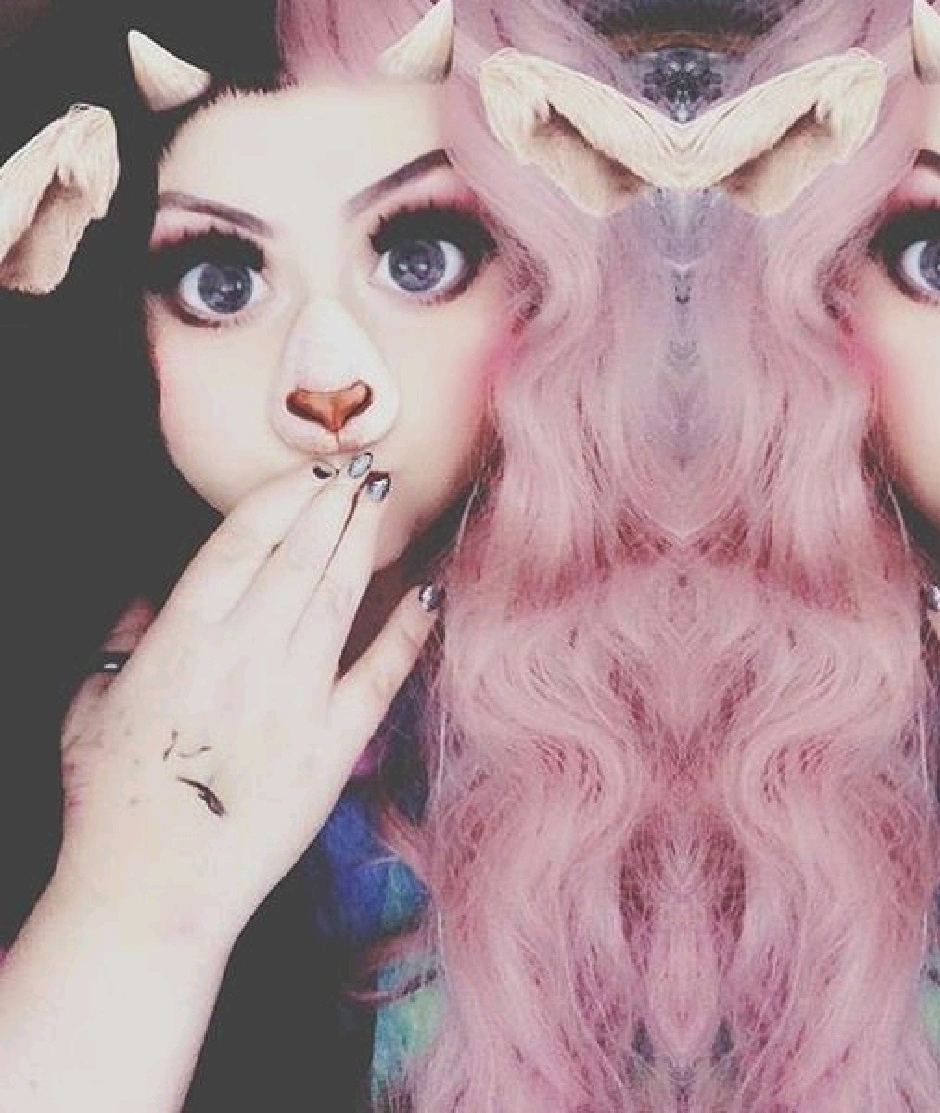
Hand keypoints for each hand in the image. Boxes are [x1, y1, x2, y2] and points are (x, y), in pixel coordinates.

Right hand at [53, 459, 439, 946]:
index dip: (286, 495)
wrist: (150, 894)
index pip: (243, 540)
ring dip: (365, 541)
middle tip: (365, 464)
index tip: (315, 469)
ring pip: (340, 597)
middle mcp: (245, 654)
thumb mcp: (91, 704)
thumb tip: (159, 593)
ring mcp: (296, 698)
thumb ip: (127, 638)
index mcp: (182, 638)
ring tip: (385, 500)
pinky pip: (380, 675)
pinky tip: (431, 593)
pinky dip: (408, 631)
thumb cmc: (109, 800)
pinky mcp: (334, 745)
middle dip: (336, 501)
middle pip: (301, 555)